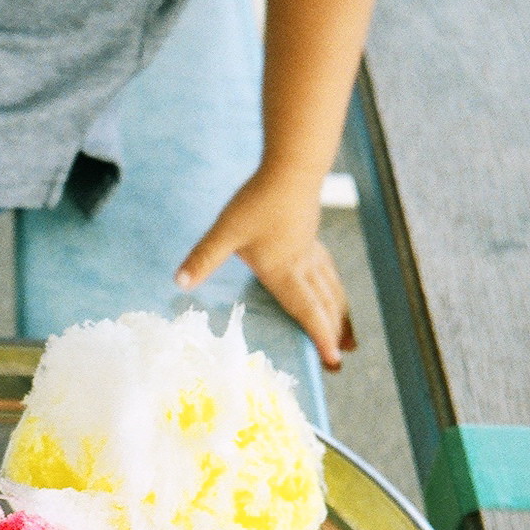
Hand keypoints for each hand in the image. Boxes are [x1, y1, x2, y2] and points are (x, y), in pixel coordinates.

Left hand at [175, 165, 353, 371]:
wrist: (292, 166)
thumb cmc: (259, 200)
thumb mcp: (226, 231)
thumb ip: (203, 258)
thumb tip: (178, 283)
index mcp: (284, 272)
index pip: (306, 311)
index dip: (320, 337)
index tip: (332, 360)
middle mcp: (302, 266)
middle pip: (324, 307)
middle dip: (333, 336)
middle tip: (340, 363)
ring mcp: (310, 252)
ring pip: (331, 291)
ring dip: (340, 318)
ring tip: (351, 339)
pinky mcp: (311, 238)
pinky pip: (329, 275)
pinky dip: (335, 292)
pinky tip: (334, 294)